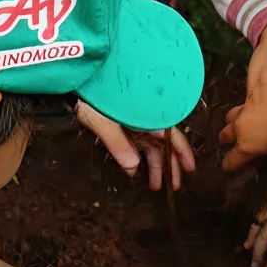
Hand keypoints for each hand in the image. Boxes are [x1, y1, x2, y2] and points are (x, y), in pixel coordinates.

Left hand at [77, 102, 195, 190]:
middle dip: (170, 166)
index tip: (190, 169)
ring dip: (154, 165)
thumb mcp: (104, 121)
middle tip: (174, 186)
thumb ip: (118, 144)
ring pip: (150, 146)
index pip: (173, 136)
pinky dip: (138, 158)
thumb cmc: (93, 96)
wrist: (76, 80)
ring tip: (155, 186)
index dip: (182, 153)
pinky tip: (136, 171)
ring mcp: (133, 122)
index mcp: (148, 116)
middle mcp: (145, 119)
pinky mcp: (121, 125)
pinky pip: (136, 143)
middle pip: (163, 144)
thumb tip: (133, 169)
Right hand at [218, 77, 266, 171]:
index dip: (230, 166)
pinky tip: (261, 106)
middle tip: (235, 143)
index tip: (232, 168)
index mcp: (247, 145)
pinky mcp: (254, 93)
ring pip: (230, 116)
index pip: (230, 161)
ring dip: (233, 122)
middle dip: (227, 141)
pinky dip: (251, 107)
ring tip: (241, 123)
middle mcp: (241, 127)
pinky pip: (247, 101)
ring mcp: (246, 107)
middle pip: (225, 136)